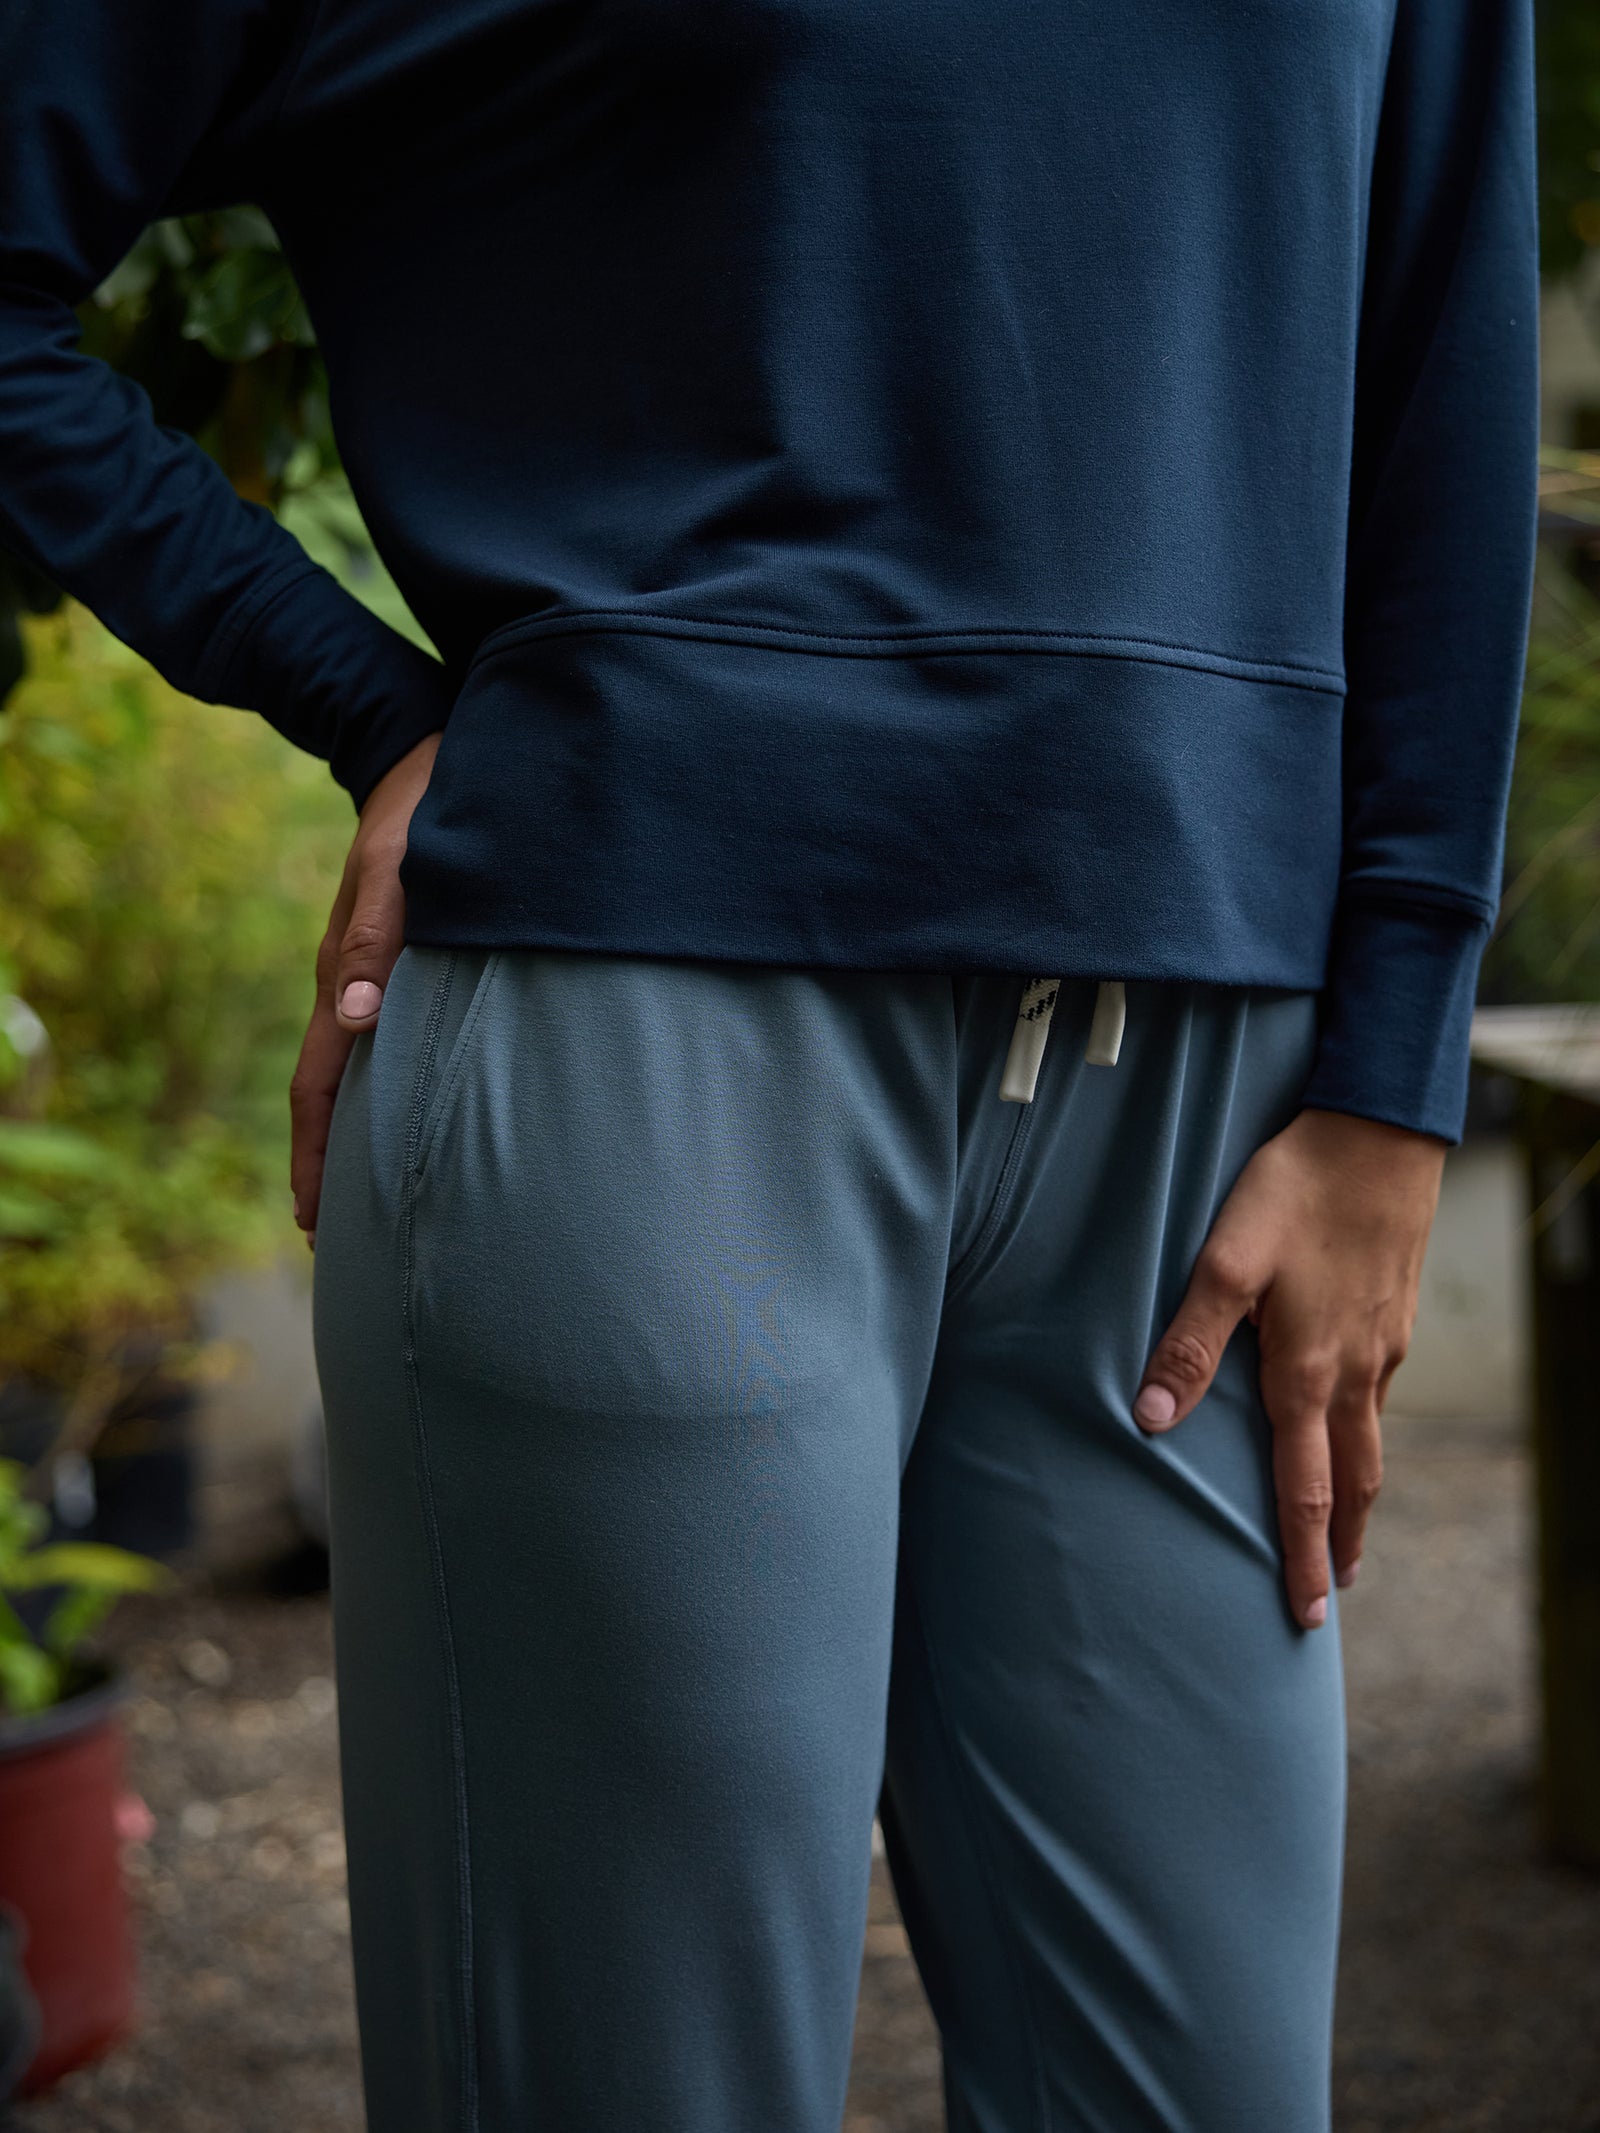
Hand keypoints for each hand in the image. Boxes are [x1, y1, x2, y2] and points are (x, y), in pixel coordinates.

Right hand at [289, 733, 441, 1247]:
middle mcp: (351, 984)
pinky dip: (381, 1088)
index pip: (318, 1084)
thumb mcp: (400, 869)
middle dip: (326, 1163)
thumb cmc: (423, 815)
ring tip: (363, 1191)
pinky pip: (382, 1041)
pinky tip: (401, 1109)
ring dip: (354, 1131)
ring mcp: (371, 973)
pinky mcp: (398, 959)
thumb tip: (354, 1018)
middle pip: (327, 1091)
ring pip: (354, 1071)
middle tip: (331, 1236)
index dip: (316, 1154)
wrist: (420, 756)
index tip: (314, 1217)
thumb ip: (379, 938)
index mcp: (344, 974)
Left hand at [1132, 1106, 1445, 1629]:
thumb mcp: (1226, 1258)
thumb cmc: (1295, 1189)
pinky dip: (1366, 1431)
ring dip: (1356, 1491)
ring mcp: (1383, 1343)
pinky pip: (1380, 1394)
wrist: (1380, 1132)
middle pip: (1353, 1480)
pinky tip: (1349, 1422)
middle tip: (1330, 1595)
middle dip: (1338, 1542)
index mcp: (1309, 1371)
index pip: (1304, 1489)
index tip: (1306, 1615)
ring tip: (1343, 1527)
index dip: (1300, 1556)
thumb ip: (1189, 1337)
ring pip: (1372, 1438)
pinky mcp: (1394, 1311)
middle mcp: (1355, 1371)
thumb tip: (1151, 1417)